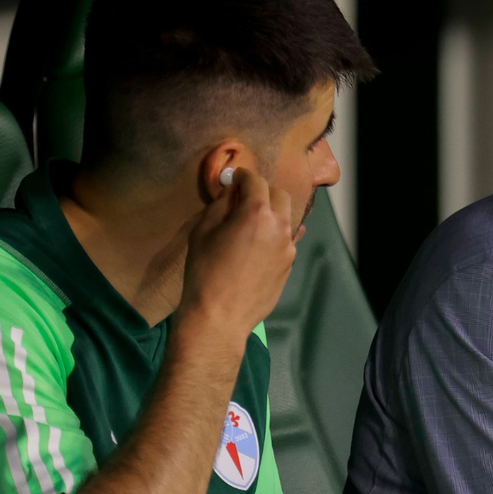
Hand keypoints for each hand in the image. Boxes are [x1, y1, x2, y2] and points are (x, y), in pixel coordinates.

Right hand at [177, 168, 296, 339]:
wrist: (220, 317)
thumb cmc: (204, 273)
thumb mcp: (203, 232)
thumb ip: (220, 206)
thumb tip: (231, 191)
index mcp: (256, 213)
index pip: (256, 181)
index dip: (244, 176)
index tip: (235, 178)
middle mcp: (279, 226)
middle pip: (279, 195)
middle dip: (263, 191)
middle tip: (245, 198)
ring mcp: (288, 247)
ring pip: (287, 217)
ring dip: (272, 212)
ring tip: (253, 221)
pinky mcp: (289, 264)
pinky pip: (288, 239)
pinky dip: (277, 233)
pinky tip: (265, 240)